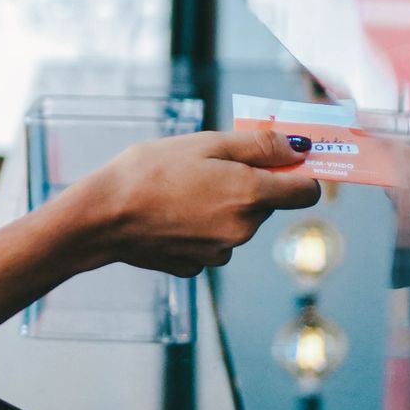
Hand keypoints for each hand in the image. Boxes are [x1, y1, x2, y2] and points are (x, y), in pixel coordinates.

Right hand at [67, 127, 321, 276]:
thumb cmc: (150, 171)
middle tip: (207, 167)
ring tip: (181, 190)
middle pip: (266, 204)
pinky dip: (199, 228)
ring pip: (238, 223)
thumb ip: (260, 145)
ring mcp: (220, 252)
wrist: (103, 216)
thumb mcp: (206, 143)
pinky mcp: (196, 266)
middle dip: (247, 185)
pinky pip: (211, 242)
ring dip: (222, 206)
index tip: (278, 160)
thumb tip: (299, 148)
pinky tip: (171, 214)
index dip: (296, 172)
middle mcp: (243, 230)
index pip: (306, 191)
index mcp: (251, 196)